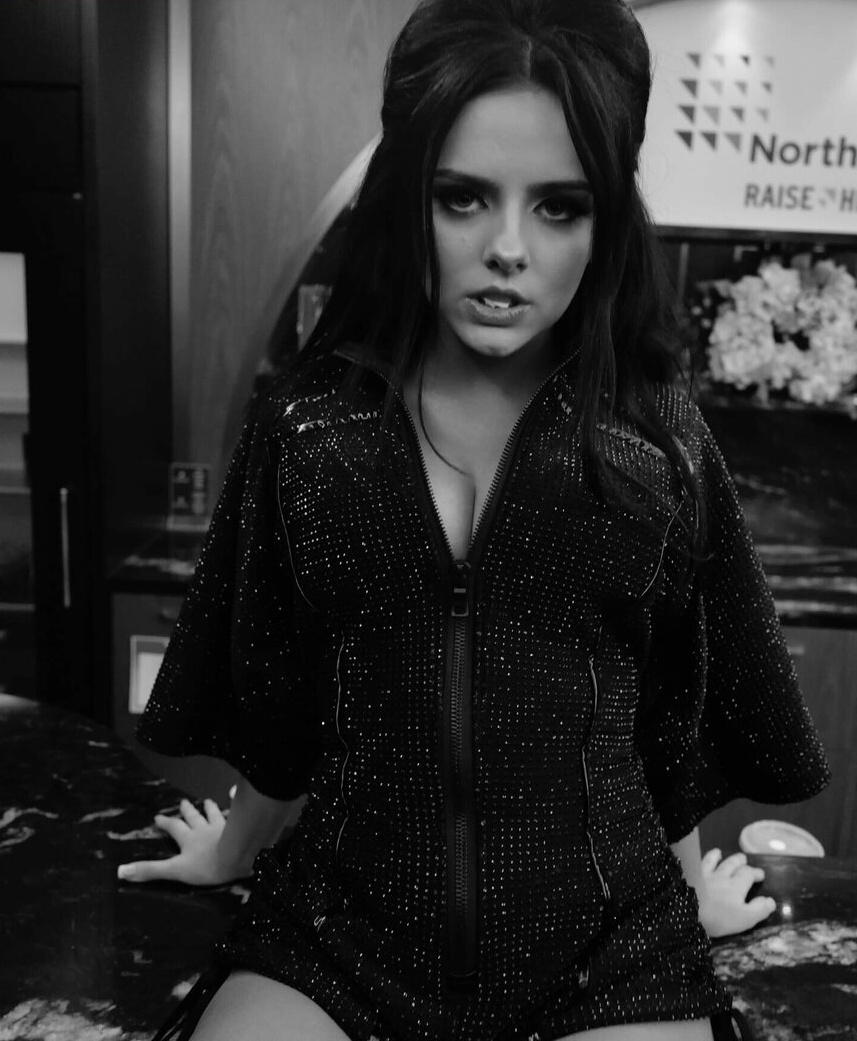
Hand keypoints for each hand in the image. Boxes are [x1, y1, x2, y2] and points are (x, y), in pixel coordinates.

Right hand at [117, 797, 250, 885]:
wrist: (236, 857)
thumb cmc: (205, 866)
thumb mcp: (175, 870)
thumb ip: (150, 870)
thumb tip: (121, 871)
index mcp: (188, 839)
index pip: (174, 827)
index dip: (166, 823)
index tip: (158, 817)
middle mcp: (203, 829)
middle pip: (194, 817)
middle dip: (187, 811)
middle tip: (183, 802)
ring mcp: (222, 827)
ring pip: (213, 814)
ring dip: (209, 807)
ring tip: (207, 801)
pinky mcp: (237, 827)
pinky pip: (236, 810)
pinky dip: (235, 799)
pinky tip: (234, 791)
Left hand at [696, 848, 776, 937]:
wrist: (688, 911)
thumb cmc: (718, 918)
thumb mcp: (744, 918)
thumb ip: (759, 909)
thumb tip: (771, 900)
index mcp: (736, 886)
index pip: (748, 874)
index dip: (755, 873)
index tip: (760, 874)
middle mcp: (721, 876)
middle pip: (732, 864)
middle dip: (739, 862)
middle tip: (744, 859)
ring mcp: (704, 874)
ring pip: (713, 861)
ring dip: (719, 856)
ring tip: (720, 852)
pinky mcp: (691, 876)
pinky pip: (697, 864)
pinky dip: (701, 859)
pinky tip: (699, 858)